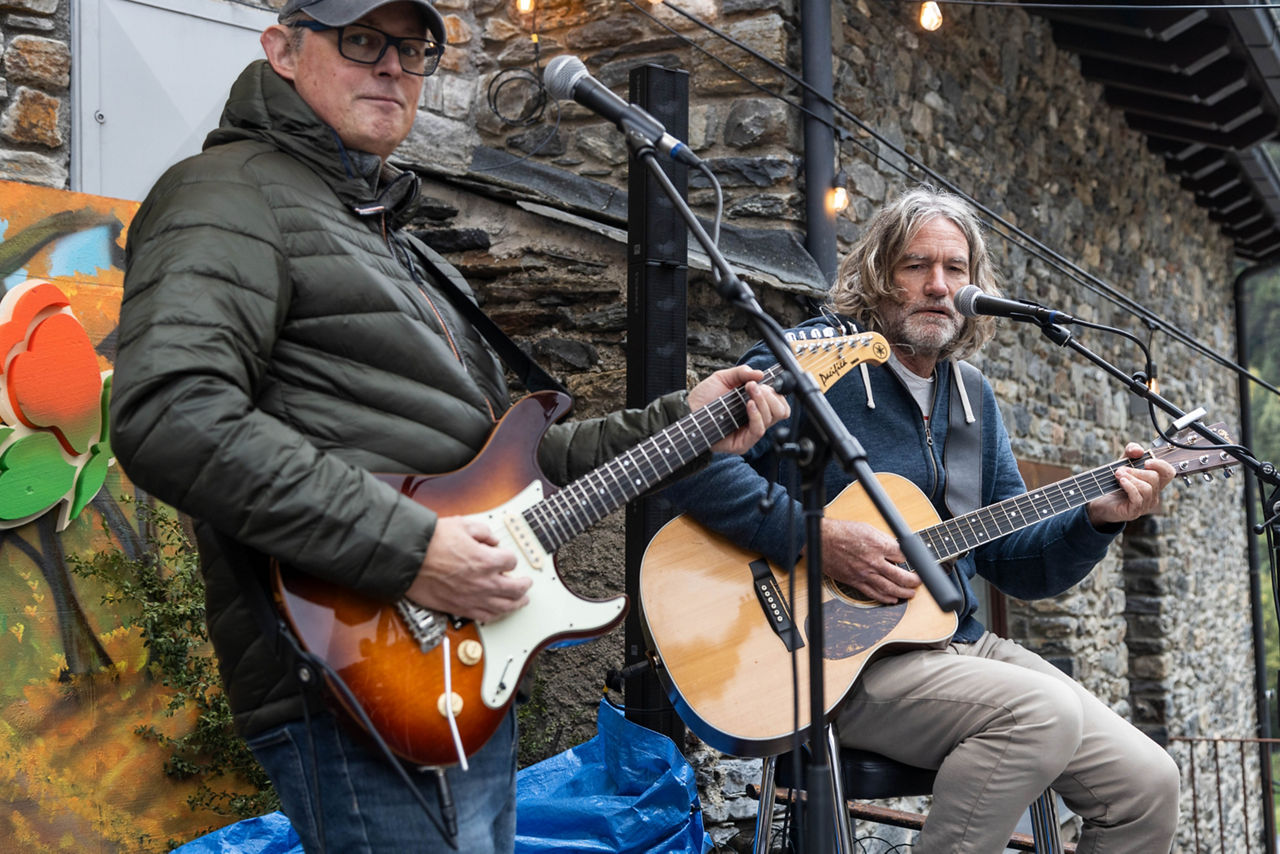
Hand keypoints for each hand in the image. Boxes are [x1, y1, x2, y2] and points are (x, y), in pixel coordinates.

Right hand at [405, 516, 529, 621]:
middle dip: (524, 585)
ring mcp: (472, 598)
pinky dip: (496, 615)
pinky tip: (499, 613)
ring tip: (521, 601)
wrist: (407, 559)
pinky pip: (485, 617)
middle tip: (527, 584)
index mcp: (486, 560)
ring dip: (516, 604)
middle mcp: (483, 582)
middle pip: (515, 588)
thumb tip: (491, 540)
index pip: (511, 561)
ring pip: (504, 607)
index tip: (506, 557)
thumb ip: (482, 531)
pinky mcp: (460, 608)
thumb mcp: (462, 524)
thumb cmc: (430, 542)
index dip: (509, 558)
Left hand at [689, 365, 790, 454]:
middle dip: (771, 395)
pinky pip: (759, 430)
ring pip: (772, 418)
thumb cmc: (704, 398)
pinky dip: (757, 415)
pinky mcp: (743, 443)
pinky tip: (748, 405)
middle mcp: (756, 419)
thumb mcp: (723, 378)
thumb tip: (760, 373)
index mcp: (756, 406)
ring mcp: (750, 432)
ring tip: (749, 391)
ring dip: (762, 401)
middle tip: (755, 387)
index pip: (780, 403)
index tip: (765, 382)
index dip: (777, 392)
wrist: (688, 410)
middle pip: (782, 411)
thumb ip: (742, 372)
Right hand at [818, 518, 920, 603]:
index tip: (915, 561)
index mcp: (878, 545)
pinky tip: (893, 599)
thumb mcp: (868, 528)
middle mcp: (873, 561)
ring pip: (890, 588)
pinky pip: (874, 594)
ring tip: (910, 594)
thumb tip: (897, 548)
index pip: (904, 556)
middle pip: (901, 576)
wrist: (821, 540)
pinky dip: (886, 599)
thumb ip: (884, 539)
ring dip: (903, 593)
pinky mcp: (856, 582)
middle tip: (918, 581)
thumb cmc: (842, 531)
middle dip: (913, 581)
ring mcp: (865, 574)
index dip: (912, 559)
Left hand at [1086, 442, 1175, 526]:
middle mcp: (1153, 494)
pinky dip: (1129, 487)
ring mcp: (1145, 504)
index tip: (1146, 461)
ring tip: (1118, 475)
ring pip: (1147, 488)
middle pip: (1155, 478)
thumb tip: (1138, 450)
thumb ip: (1131, 452)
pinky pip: (1138, 498)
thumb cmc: (1114, 483)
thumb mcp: (1123, 463)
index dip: (1161, 465)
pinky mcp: (1134, 511)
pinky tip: (1121, 482)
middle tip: (1121, 469)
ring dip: (1131, 478)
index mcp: (1154, 482)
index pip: (1169, 473)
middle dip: (1137, 470)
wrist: (1100, 501)